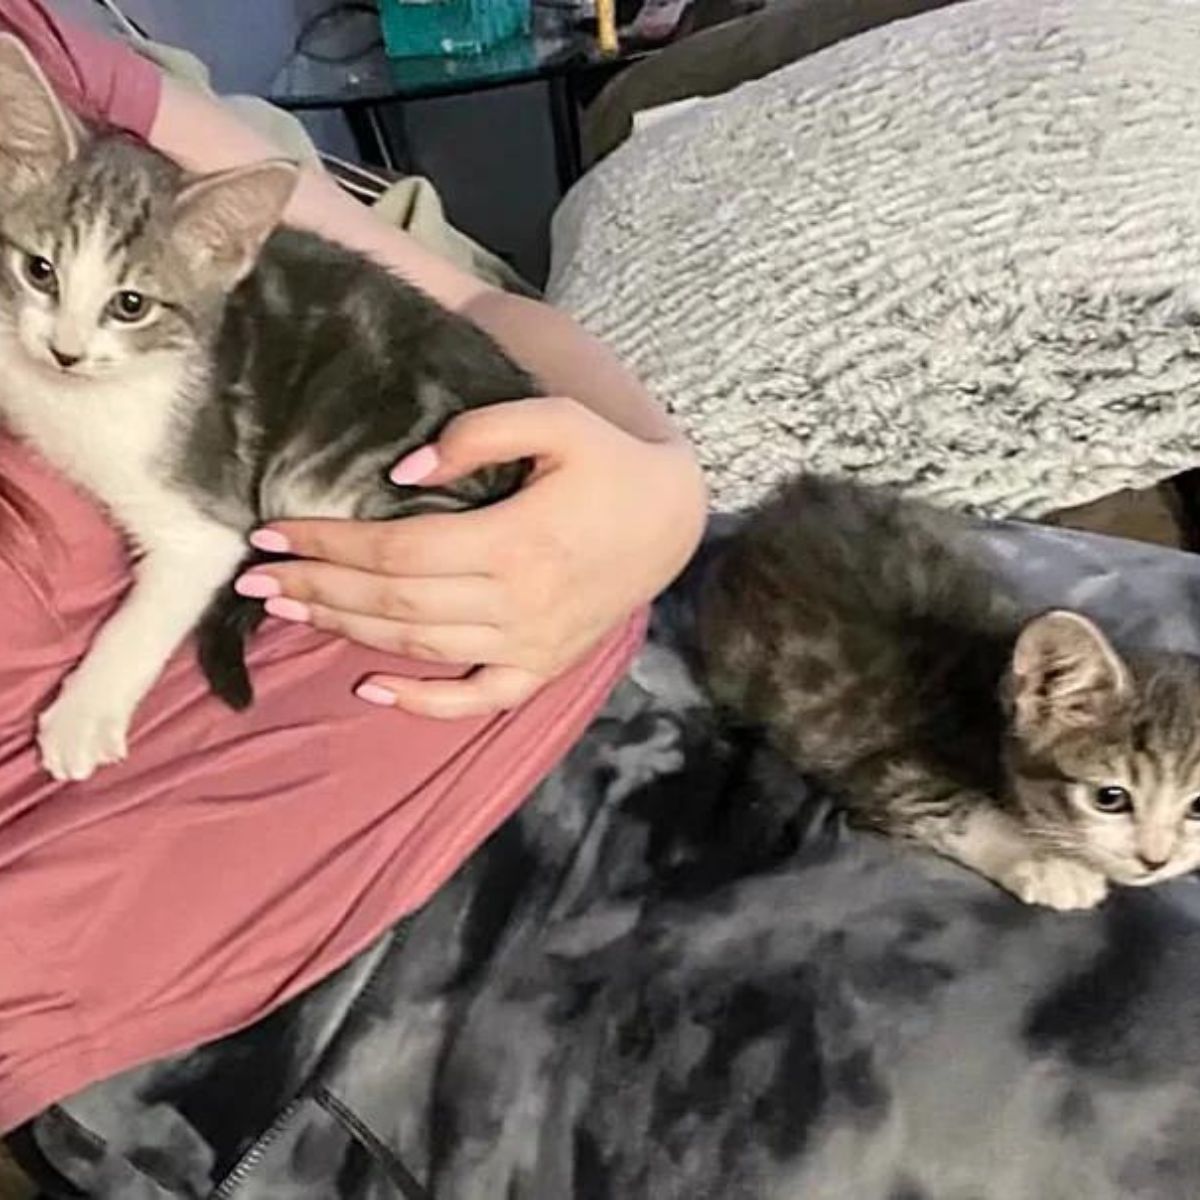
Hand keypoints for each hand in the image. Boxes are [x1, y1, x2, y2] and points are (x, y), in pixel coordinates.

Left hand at [237, 397, 707, 717]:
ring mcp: (531, 643)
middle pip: (394, 603)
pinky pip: (477, 697)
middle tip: (253, 579)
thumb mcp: (556, 420)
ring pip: (420, 646)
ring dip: (347, 632)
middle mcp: (517, 603)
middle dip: (317, 590)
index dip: (328, 545)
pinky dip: (424, 702)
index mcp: (515, 542)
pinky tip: (370, 690)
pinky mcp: (544, 665)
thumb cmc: (610, 460)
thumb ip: (477, 435)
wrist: (674, 517)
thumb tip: (398, 476)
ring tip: (289, 612)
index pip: (396, 551)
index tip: (272, 533)